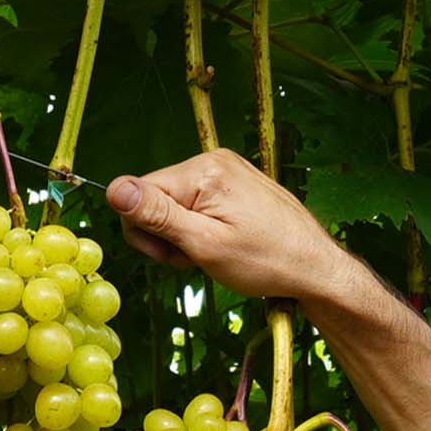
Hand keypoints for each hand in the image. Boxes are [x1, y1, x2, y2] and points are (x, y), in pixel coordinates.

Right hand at [104, 148, 374, 308]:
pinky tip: (224, 246)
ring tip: (216, 254)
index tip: (177, 256)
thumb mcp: (205, 245)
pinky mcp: (235, 185)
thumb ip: (157, 216)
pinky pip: (198, 207)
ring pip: (176, 206)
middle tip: (200, 258)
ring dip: (186, 238)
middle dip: (168, 236)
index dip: (148, 233)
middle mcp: (213, 161)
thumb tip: (113, 188)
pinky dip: (202, 232)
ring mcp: (227, 172)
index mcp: (203, 170)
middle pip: (156, 199)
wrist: (317, 269)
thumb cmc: (267, 261)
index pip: (139, 194)